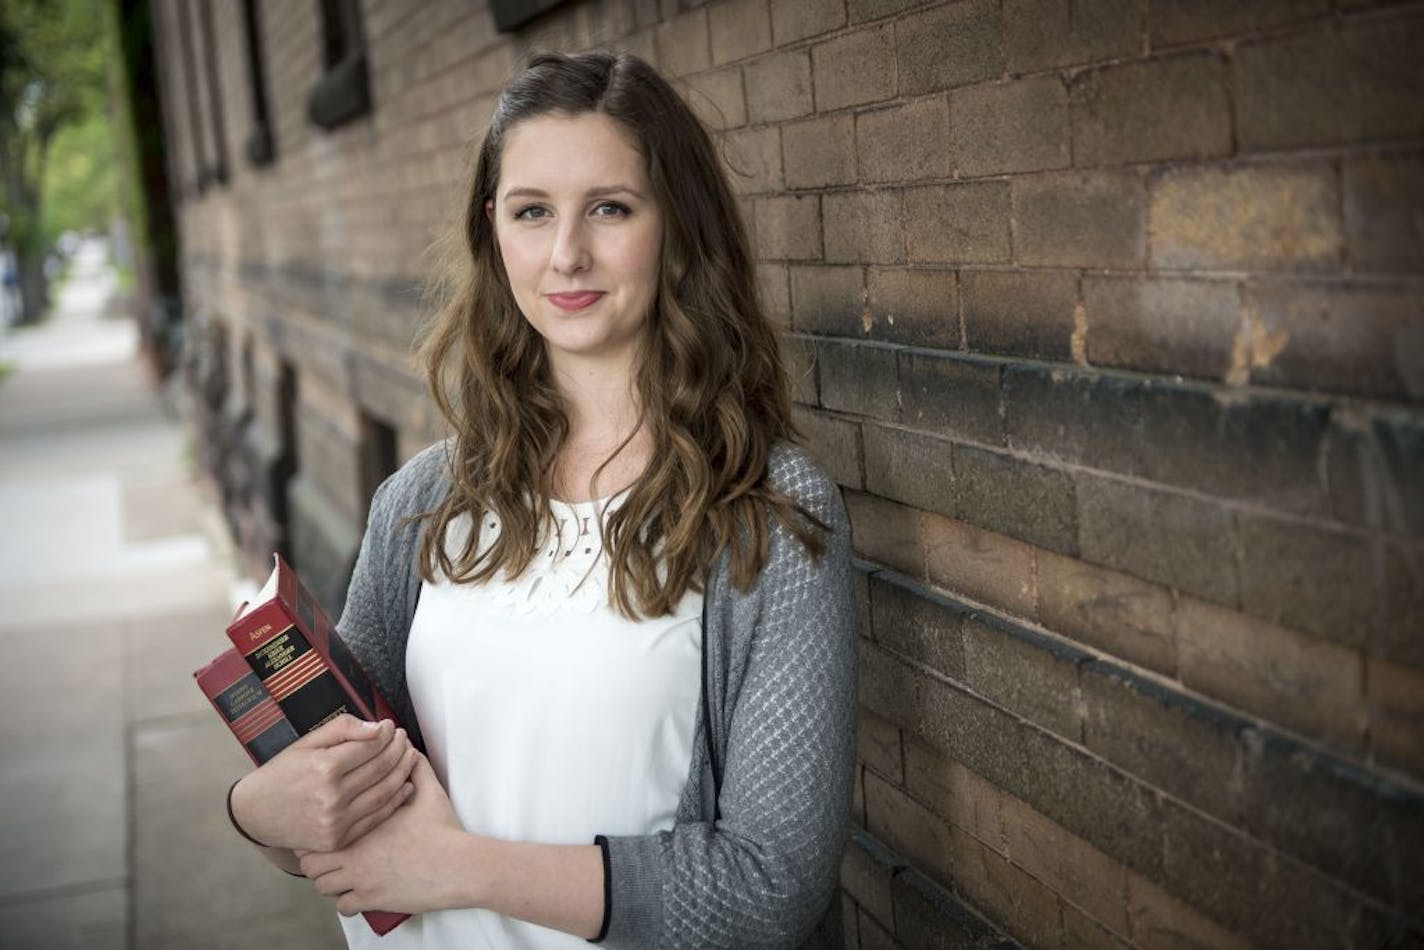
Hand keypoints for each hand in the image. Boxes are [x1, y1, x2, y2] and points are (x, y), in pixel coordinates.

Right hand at [230, 714, 417, 852]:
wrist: (256, 813)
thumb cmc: (281, 774)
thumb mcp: (306, 743)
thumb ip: (342, 729)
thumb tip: (377, 727)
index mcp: (323, 768)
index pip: (369, 747)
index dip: (386, 735)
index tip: (391, 727)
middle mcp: (332, 796)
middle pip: (380, 769)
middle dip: (398, 750)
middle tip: (404, 739)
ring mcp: (336, 821)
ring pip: (383, 793)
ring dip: (402, 772)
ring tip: (409, 757)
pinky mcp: (338, 839)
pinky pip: (376, 817)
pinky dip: (395, 800)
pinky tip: (405, 785)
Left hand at [300, 754, 469, 916]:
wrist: (456, 865)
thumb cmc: (443, 830)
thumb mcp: (430, 792)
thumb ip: (416, 768)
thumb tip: (408, 748)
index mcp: (362, 825)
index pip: (320, 831)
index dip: (318, 833)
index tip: (327, 832)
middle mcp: (354, 854)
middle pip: (311, 863)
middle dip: (316, 860)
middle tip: (329, 857)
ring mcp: (361, 880)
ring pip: (323, 887)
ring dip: (330, 882)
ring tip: (343, 875)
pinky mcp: (371, 900)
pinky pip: (343, 907)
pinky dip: (346, 902)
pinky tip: (358, 893)